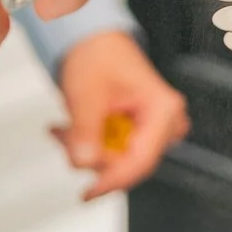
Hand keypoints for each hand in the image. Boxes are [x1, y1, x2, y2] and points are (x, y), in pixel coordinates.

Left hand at [54, 31, 189, 200]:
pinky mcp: (141, 131)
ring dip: (89, 151)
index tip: (89, 191)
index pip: (142, 161)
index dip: (113, 180)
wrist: (94, 40)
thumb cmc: (98, 55)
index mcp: (163, 110)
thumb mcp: (86, 95)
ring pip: (120, 161)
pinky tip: (74, 131)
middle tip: (67, 141)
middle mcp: (166, 121)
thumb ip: (85, 133)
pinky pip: (117, 153)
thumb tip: (84, 163)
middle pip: (130, 163)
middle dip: (94, 158)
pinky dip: (92, 145)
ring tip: (65, 130)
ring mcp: (155, 127)